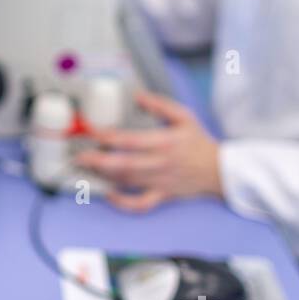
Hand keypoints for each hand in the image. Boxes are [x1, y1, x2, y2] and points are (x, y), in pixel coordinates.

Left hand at [74, 91, 222, 211]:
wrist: (219, 170)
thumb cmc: (198, 142)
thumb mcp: (184, 117)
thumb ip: (160, 104)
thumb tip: (138, 95)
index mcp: (165, 142)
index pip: (131, 140)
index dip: (109, 137)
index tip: (92, 132)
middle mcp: (160, 163)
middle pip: (124, 164)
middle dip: (98, 160)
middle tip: (80, 155)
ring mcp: (160, 182)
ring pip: (127, 181)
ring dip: (105, 175)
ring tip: (87, 167)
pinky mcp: (162, 195)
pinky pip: (140, 204)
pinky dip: (123, 203)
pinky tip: (110, 194)